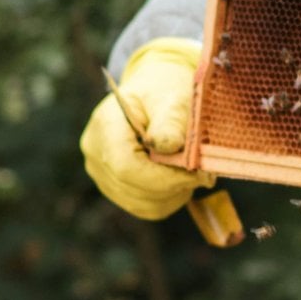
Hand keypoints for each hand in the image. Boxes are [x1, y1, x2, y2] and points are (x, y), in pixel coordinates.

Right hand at [79, 38, 214, 219]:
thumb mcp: (173, 98)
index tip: (197, 172)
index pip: (126, 166)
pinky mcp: (115, 187)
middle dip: (176, 184)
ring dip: (175, 193)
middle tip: (205, 171)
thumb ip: (171, 121)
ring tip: (191, 170)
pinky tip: (179, 178)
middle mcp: (95, 152)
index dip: (165, 177)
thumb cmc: (165, 91)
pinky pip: (146, 207)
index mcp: (106, 125)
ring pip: (143, 204)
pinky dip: (169, 198)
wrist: (154, 94)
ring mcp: (101, 173)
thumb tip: (169, 147)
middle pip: (135, 189)